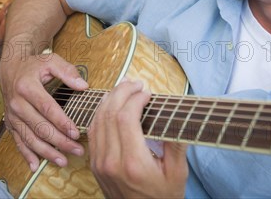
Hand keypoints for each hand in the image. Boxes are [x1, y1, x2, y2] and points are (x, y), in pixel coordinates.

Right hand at [0, 50, 87, 170]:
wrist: (10, 68)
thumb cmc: (33, 65)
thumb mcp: (50, 60)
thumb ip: (67, 71)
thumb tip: (83, 86)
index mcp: (27, 87)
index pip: (47, 108)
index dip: (62, 122)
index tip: (76, 133)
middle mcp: (17, 103)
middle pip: (40, 127)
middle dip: (59, 142)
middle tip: (77, 150)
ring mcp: (12, 116)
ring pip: (30, 138)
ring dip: (46, 152)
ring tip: (63, 161)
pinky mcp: (10, 124)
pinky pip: (18, 142)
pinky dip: (26, 155)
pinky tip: (36, 166)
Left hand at [88, 80, 187, 197]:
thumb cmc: (164, 198)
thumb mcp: (177, 173)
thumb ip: (175, 144)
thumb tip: (174, 115)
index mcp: (133, 163)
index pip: (126, 118)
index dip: (134, 98)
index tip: (147, 92)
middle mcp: (111, 162)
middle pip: (109, 114)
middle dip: (121, 92)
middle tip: (135, 83)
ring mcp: (99, 163)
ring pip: (97, 120)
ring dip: (109, 100)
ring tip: (124, 88)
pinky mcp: (95, 164)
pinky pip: (93, 132)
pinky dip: (100, 113)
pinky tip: (111, 104)